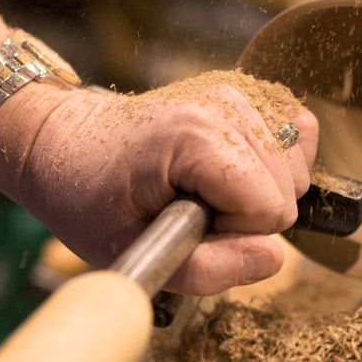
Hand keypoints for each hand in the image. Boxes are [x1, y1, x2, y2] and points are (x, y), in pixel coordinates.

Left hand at [0, 73, 317, 294]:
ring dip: (256, 192)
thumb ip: (209, 268)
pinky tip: (227, 171)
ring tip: (202, 188)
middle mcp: (225, 104)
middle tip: (191, 208)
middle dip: (246, 215)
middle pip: (288, 189)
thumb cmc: (91, 198)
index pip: (271, 209)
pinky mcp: (242, 93)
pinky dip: (268, 167)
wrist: (68, 144)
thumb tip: (274, 257)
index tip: (187, 222)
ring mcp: (237, 92)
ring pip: (294, 168)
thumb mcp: (133, 250)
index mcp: (196, 138)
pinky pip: (294, 139)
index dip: (234, 232)